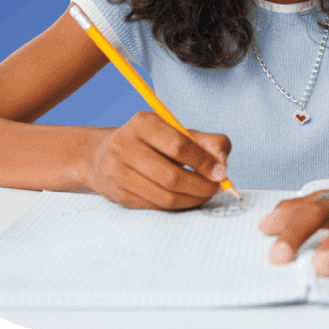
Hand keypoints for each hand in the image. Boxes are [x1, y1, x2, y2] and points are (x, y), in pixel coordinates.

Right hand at [86, 110, 231, 210]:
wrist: (105, 155)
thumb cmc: (151, 142)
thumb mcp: (178, 132)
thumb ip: (207, 142)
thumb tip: (222, 164)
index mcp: (143, 122)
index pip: (179, 145)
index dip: (203, 162)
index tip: (221, 173)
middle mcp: (124, 145)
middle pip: (171, 176)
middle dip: (200, 186)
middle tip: (216, 188)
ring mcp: (117, 172)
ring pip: (163, 196)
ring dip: (191, 199)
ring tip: (204, 195)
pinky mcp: (117, 194)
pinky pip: (154, 206)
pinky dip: (176, 205)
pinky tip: (186, 199)